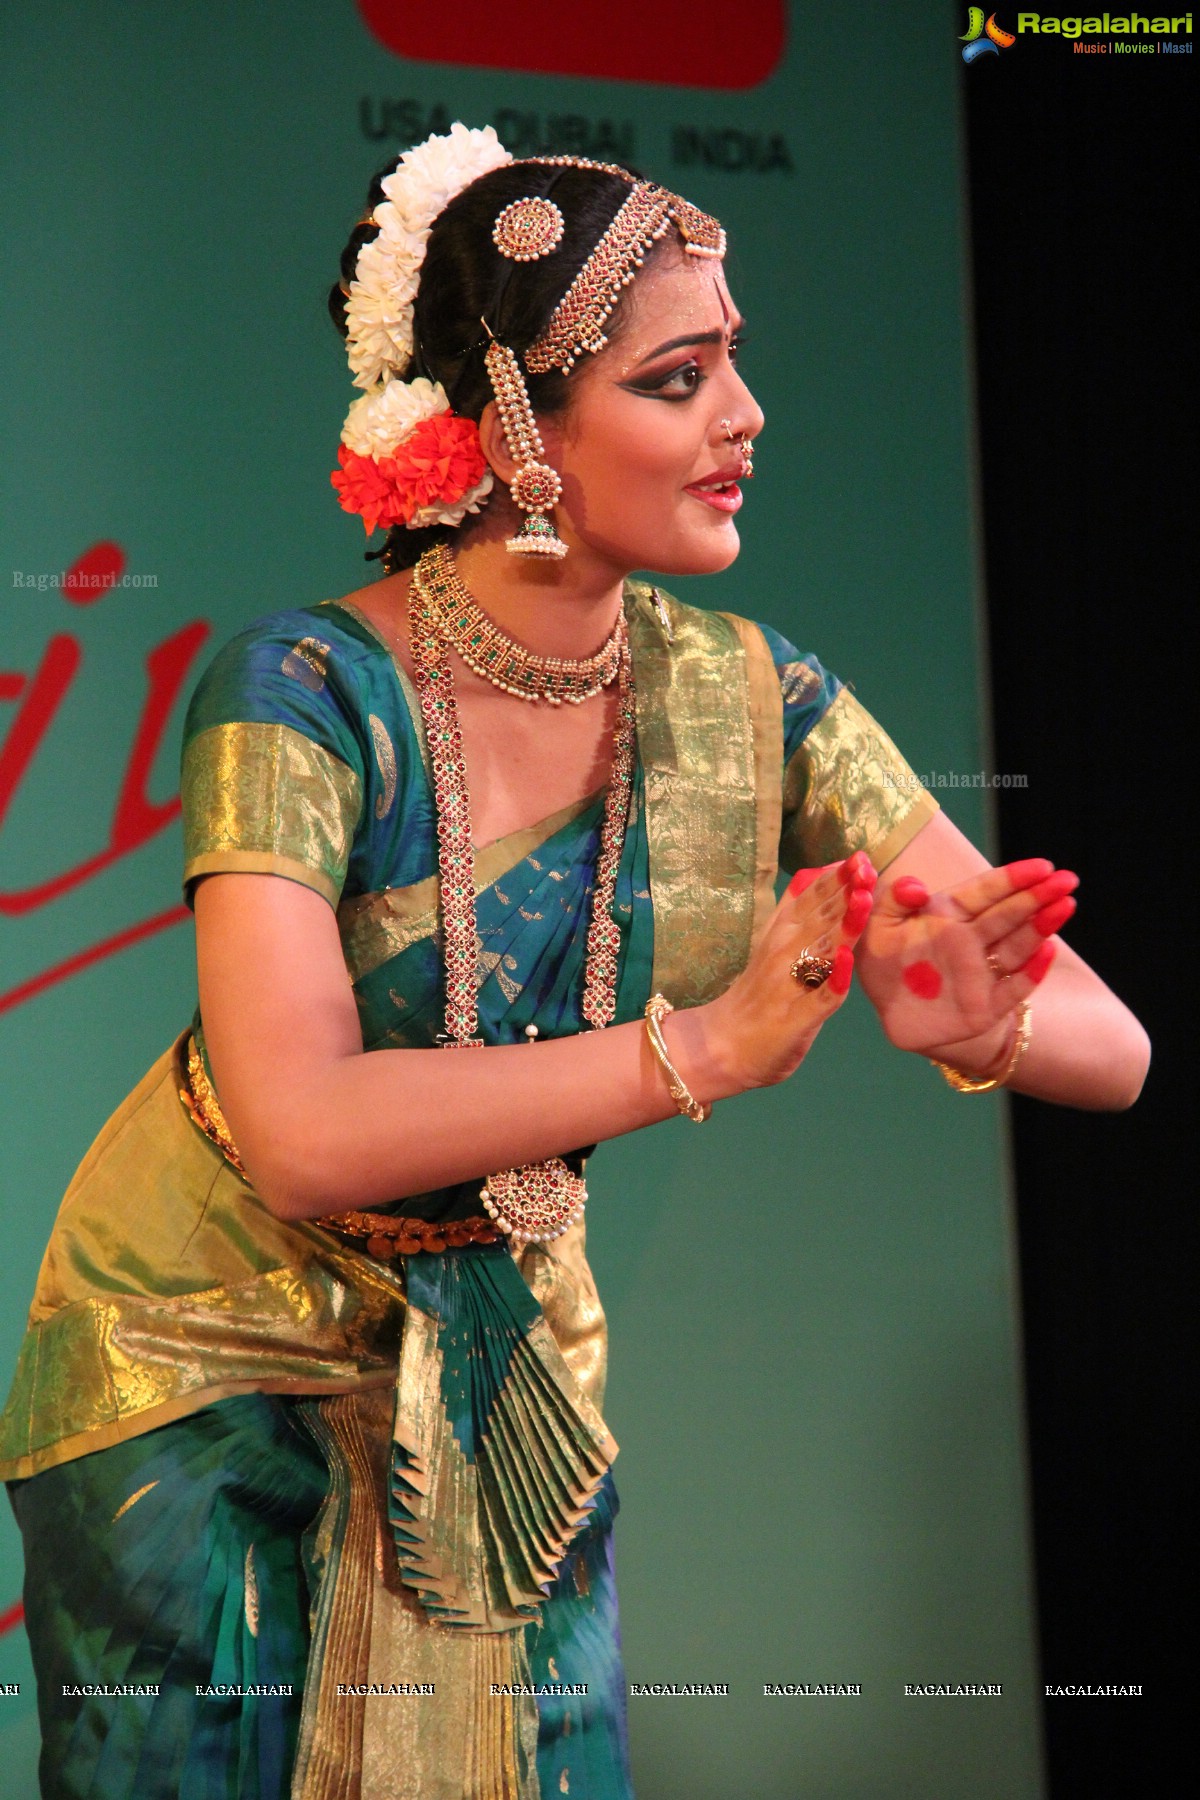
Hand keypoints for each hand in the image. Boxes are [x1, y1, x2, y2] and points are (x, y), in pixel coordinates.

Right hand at [687, 852, 876, 1093]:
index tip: (859, 856)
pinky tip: (846, 964)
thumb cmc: (760, 994)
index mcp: (783, 933)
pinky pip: (819, 998)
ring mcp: (791, 986)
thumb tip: (817, 871)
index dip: (836, 877)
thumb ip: (795, 910)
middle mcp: (785, 953)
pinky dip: (833, 981)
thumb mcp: (774, 943)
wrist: (723, 1045)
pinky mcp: (798, 1019)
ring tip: (863, 900)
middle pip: (819, 917)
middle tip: (867, 865)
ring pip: (821, 950)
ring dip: (843, 925)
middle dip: (846, 890)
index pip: (811, 898)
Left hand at [856, 857, 1074, 1061]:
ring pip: (1017, 946)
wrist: (891, 1014)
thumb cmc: (884, 963)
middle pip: (1009, 914)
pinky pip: (1013, 989)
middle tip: (1067, 879)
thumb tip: (916, 886)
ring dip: (1042, 927)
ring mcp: (981, 973)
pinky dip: (1032, 972)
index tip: (1043, 866)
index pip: (985, 892)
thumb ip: (893, 902)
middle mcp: (971, 940)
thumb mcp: (877, 928)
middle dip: (1038, 896)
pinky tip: (1048, 951)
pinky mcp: (986, 1007)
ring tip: (1065, 906)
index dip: (1013, 879)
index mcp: (949, 915)